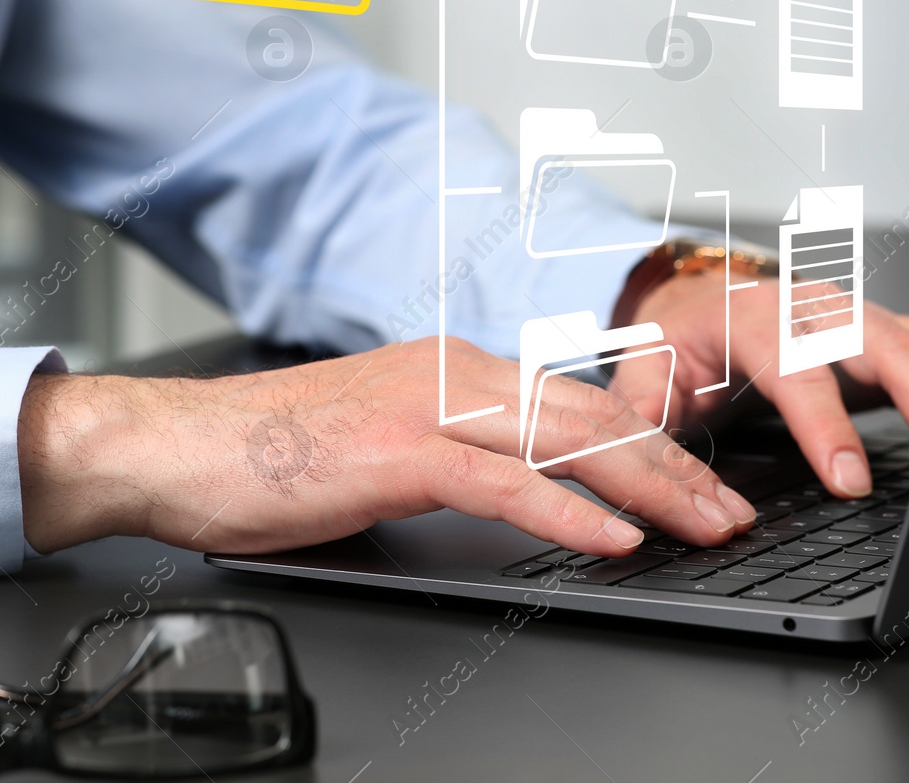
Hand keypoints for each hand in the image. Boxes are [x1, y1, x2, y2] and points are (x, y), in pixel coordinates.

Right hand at [17, 336, 757, 559]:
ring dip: (650, 488)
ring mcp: (428, 405)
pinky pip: (504, 482)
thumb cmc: (268, 454)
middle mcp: (453, 372)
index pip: (575, 403)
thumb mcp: (381, 445)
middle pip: (592, 416)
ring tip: (707, 526)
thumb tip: (513, 492)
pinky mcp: (398, 451)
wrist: (176, 446)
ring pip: (567, 441)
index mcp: (452, 368)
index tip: (695, 483)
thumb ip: (452, 455)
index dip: (648, 445)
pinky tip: (614, 541)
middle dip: (675, 467)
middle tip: (732, 510)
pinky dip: (569, 513)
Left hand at [610, 272, 908, 498]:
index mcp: (750, 316)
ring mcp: (852, 314)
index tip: (847, 479)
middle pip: (875, 338)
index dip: (823, 423)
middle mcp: (809, 307)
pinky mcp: (880, 330)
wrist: (698, 302)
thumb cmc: (680, 344)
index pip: (794, 367)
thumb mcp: (643, 374)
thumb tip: (649, 465)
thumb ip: (643, 417)